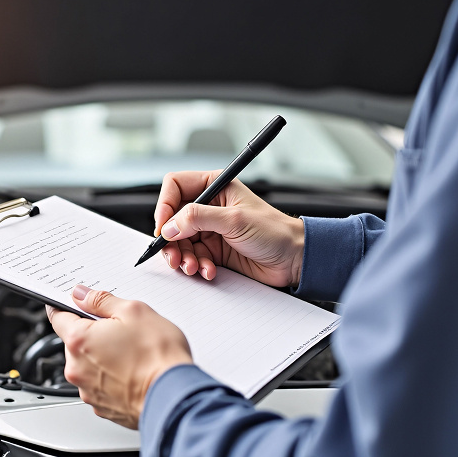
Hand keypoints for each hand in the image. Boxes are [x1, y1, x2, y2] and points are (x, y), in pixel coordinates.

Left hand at [46, 285, 192, 428]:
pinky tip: (133, 373)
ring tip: (132, 355)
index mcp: (79, 340)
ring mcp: (87, 390)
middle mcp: (77, 368)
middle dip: (94, 335)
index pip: (57, 317)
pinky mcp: (101, 407)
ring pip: (88, 365)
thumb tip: (82, 295)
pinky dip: (112, 378)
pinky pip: (100, 385)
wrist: (173, 396)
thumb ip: (101, 301)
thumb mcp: (133, 311)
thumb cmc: (157, 356)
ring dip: (103, 358)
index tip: (73, 304)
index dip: (65, 307)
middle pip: (76, 343)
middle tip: (121, 332)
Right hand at [156, 170, 305, 287]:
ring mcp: (210, 229)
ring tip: (193, 266)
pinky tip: (208, 270)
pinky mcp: (213, 250)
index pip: (175, 187)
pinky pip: (192, 257)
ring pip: (179, 241)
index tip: (164, 228)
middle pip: (172, 219)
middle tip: (175, 256)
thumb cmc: (274, 231)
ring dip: (183, 257)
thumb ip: (198, 219)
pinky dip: (196, 266)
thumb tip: (170, 226)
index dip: (164, 206)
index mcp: (214, 186)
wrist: (293, 258)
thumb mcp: (234, 219)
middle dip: (172, 240)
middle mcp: (209, 206)